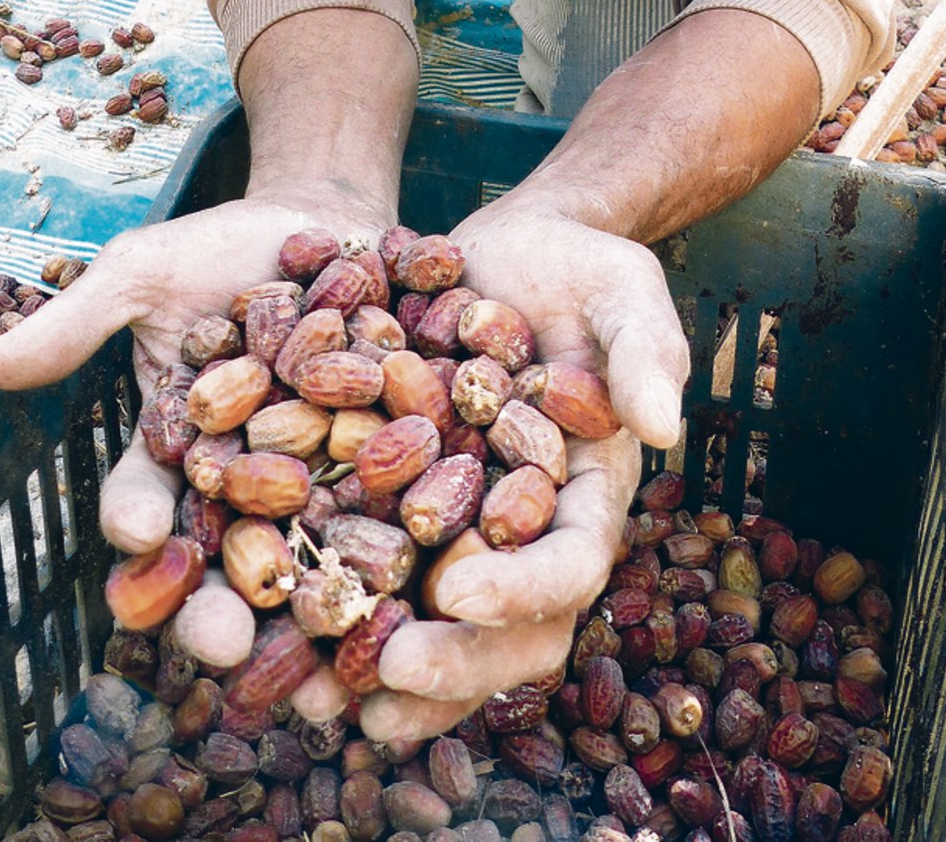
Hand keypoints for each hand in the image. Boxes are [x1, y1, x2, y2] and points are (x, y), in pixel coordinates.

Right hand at [0, 194, 384, 674]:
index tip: (142, 535)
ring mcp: (323, 485)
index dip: (138, 526)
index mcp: (175, 455)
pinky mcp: (399, 470)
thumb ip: (80, 322)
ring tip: (323, 672)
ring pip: (314, 565)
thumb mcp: (144, 273)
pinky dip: (407, 560)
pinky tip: (412, 599)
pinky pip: (400, 521)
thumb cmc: (223, 248)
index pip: (143, 504)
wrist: (329, 217)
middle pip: (226, 563)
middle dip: (221, 612)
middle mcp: (244, 489)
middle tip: (227, 646)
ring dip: (315, 620)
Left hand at [358, 196, 688, 746]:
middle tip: (387, 668)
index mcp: (586, 495)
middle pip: (505, 628)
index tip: (462, 593)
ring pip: (436, 626)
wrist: (506, 248)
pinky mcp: (400, 504)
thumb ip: (647, 349)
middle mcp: (525, 531)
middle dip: (454, 661)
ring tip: (326, 698)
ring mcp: (462, 526)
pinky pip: (375, 571)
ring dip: (387, 672)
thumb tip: (663, 426)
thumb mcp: (622, 288)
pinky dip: (337, 609)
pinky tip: (282, 629)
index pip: (569, 565)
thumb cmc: (577, 267)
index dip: (523, 590)